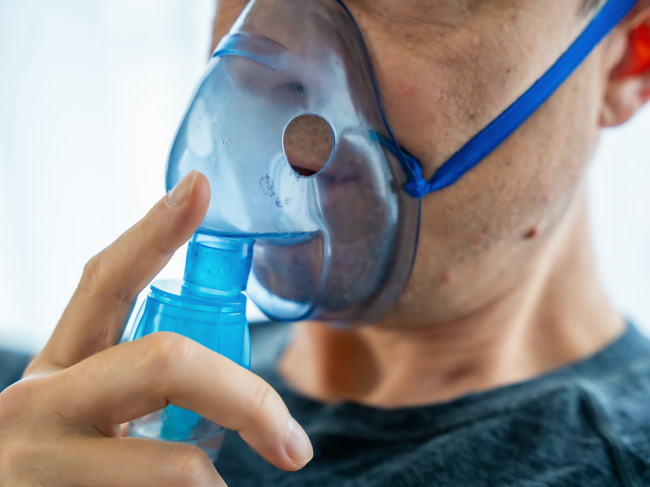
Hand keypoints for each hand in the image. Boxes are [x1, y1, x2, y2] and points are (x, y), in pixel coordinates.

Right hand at [0, 171, 312, 485]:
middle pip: (167, 362)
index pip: (105, 282)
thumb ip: (136, 386)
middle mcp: (36, 402)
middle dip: (246, 397)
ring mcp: (38, 462)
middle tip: (294, 444)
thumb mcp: (87, 417)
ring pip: (178, 466)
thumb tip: (227, 382)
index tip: (199, 187)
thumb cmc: (66, 471)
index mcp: (56, 367)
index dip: (154, 232)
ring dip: (212, 485)